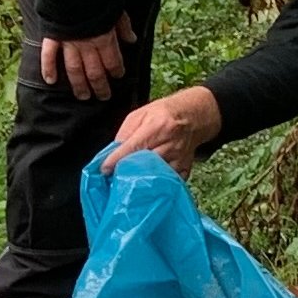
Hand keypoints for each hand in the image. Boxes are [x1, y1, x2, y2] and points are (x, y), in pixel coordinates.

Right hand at [38, 15, 136, 101]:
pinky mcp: (52, 37)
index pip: (112, 61)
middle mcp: (86, 45)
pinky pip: (49, 57)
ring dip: (79, 85)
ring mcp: (68, 43)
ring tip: (83, 96)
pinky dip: (48, 69)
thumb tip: (132, 40)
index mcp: (104, 38)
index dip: (116, 71)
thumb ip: (123, 27)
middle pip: (95, 72)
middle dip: (100, 86)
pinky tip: (50, 81)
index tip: (118, 77)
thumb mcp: (117, 10)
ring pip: (74, 70)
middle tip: (103, 97)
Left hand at [98, 85, 223, 174]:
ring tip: (129, 181)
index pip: (133, 147)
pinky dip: (156, 184)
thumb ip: (125, 133)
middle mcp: (169, 144)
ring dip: (140, 179)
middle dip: (127, 171)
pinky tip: (148, 183)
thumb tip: (112, 154)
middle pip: (144, 164)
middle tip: (114, 176)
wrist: (193, 117)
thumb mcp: (139, 114)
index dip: (117, 160)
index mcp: (157, 127)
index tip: (104, 170)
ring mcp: (179, 159)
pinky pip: (167, 183)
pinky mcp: (184, 170)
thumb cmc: (163, 114)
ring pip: (155, 176)